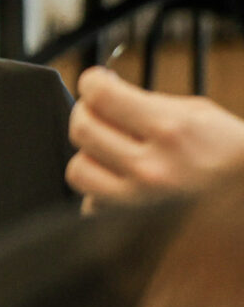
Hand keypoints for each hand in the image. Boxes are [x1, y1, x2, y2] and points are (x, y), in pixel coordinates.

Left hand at [69, 67, 243, 207]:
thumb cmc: (232, 153)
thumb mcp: (198, 113)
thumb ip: (146, 103)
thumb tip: (101, 92)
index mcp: (171, 130)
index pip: (101, 97)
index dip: (92, 83)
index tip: (95, 82)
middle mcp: (151, 167)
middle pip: (81, 130)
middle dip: (87, 113)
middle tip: (101, 112)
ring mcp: (140, 201)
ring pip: (78, 169)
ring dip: (90, 154)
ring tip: (109, 148)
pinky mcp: (134, 224)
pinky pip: (93, 204)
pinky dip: (100, 191)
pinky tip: (121, 181)